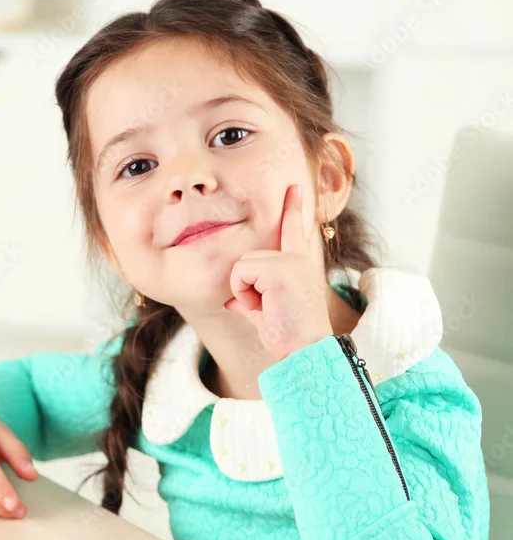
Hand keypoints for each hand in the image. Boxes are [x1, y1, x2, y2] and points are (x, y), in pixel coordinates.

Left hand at [223, 184, 332, 360]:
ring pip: (242, 265)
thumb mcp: (267, 316)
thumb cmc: (290, 339)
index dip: (292, 208)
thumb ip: (250, 302)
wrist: (306, 352)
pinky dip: (244, 293)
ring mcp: (290, 261)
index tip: (293, 187)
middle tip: (268, 310)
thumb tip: (232, 302)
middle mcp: (297, 258)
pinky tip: (265, 306)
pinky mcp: (280, 268)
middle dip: (246, 286)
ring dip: (245, 291)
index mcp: (299, 265)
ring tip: (268, 309)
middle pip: (248, 257)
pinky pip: (241, 272)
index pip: (293, 231)